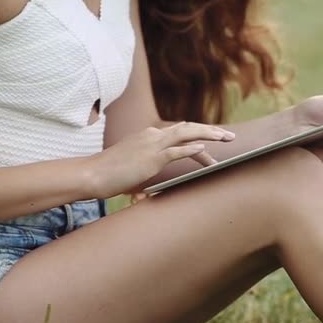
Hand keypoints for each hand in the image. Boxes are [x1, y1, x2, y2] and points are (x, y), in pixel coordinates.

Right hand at [84, 122, 234, 197]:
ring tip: (225, 138)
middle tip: (229, 136)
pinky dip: (191, 150)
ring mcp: (152, 144)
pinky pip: (175, 151)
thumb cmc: (109, 174)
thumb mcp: (132, 170)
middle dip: (210, 131)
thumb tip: (144, 194)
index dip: (198, 135)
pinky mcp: (151, 157)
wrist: (92, 174)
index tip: (213, 140)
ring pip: (186, 135)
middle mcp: (153, 135)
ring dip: (208, 135)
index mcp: (149, 135)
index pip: (179, 132)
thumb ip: (143, 175)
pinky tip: (204, 151)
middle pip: (188, 128)